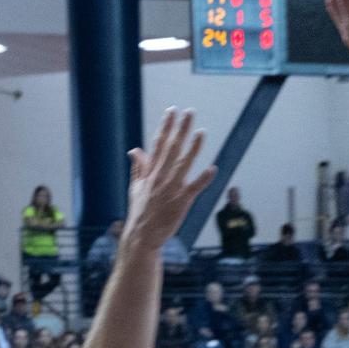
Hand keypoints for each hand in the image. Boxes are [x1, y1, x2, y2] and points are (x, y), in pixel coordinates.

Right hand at [124, 108, 216, 251]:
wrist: (142, 236)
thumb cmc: (140, 212)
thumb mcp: (135, 187)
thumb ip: (138, 167)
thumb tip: (135, 149)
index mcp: (150, 172)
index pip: (158, 144)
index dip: (166, 127)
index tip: (172, 111)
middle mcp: (160, 177)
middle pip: (171, 148)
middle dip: (180, 130)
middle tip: (189, 112)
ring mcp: (171, 189)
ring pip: (183, 164)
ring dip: (193, 148)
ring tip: (201, 132)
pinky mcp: (181, 202)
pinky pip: (194, 188)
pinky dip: (203, 179)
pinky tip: (213, 168)